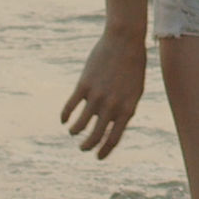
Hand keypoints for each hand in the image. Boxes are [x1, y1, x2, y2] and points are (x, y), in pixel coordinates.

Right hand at [62, 25, 146, 158]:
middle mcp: (112, 106)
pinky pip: (70, 107)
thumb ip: (125, 109)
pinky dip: (65, 116)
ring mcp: (97, 96)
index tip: (98, 157)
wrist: (125, 41)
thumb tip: (112, 125)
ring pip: (80, 125)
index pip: (114, 139)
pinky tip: (63, 120)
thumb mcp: (135, 91)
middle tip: (83, 148)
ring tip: (73, 132)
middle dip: (87, 146)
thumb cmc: (134, 66)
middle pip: (95, 136)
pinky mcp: (84, 85)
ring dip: (75, 132)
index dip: (104, 151)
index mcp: (127, 109)